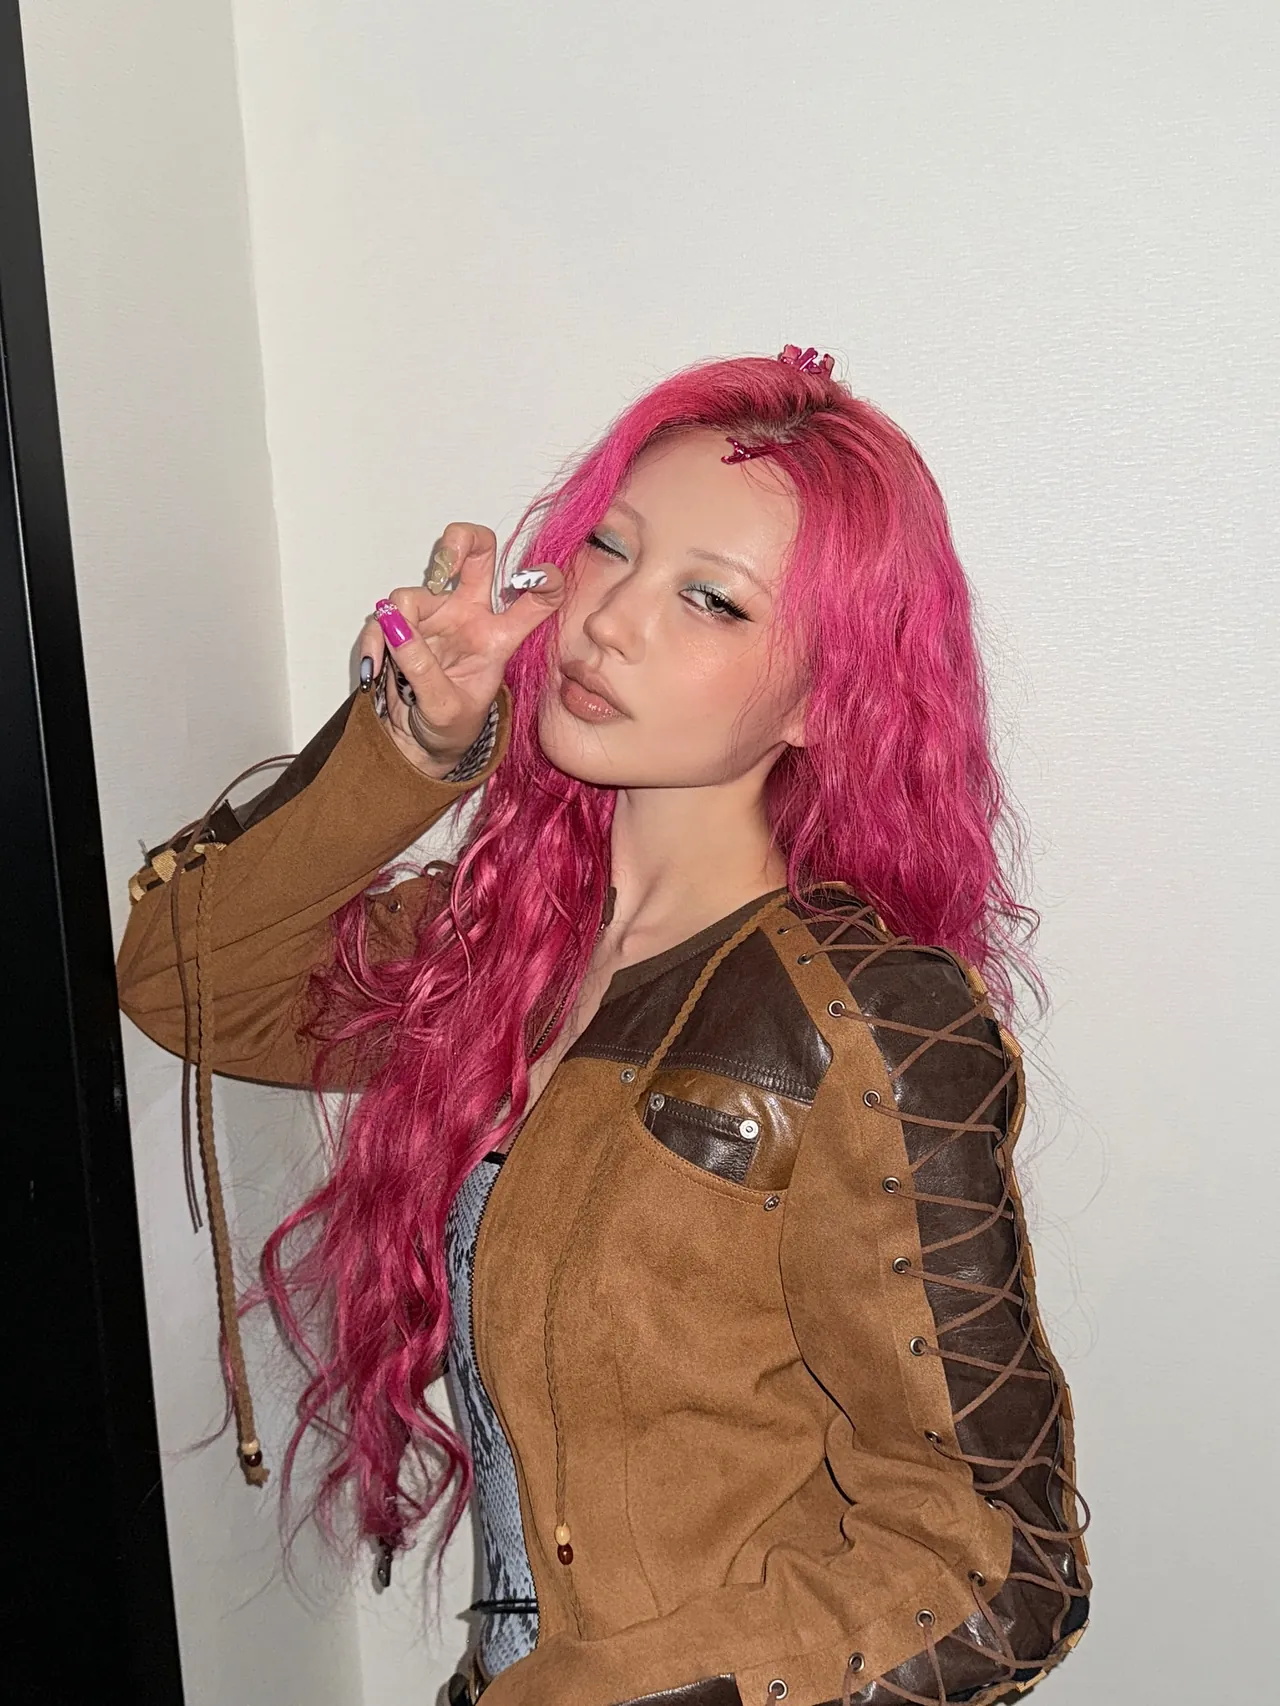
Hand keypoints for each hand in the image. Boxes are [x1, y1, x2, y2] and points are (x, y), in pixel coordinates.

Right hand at [358, 523, 563, 778]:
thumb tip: (395, 628)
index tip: (544, 576)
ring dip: (394, 629)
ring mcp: (435, 616)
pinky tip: (373, 669)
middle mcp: (469, 615)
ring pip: (411, 596)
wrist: (422, 743)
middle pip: (476, 554)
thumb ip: (422, 670)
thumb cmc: (450, 725)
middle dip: (461, 541)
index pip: (534, 600)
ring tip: (391, 671)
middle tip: (446, 562)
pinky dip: (372, 642)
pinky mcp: (402, 625)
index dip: (546, 581)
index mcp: (498, 636)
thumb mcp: (444, 708)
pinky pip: (382, 619)